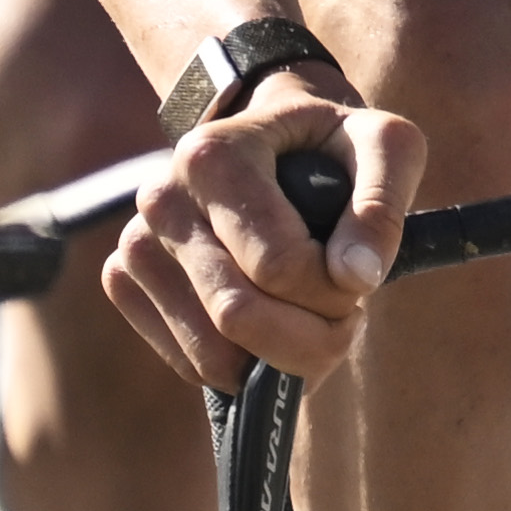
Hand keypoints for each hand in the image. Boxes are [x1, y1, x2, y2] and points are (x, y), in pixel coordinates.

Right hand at [103, 82, 414, 390]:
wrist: (271, 141)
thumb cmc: (332, 146)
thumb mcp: (385, 147)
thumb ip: (381, 205)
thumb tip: (355, 278)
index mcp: (213, 156)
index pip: (279, 267)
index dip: (334, 295)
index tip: (359, 280)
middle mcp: (161, 198)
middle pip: (237, 315)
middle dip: (309, 340)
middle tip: (343, 320)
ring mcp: (135, 243)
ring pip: (209, 354)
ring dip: (278, 362)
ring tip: (310, 325)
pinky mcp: (125, 281)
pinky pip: (187, 363)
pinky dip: (240, 369)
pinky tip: (269, 330)